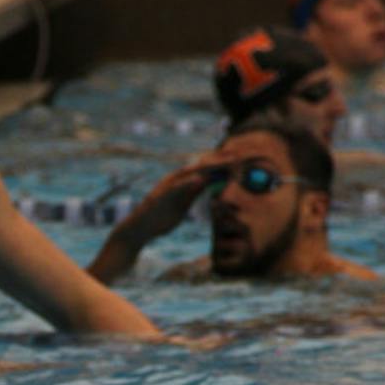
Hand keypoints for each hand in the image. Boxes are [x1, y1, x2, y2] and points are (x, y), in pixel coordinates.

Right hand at [117, 149, 235, 245]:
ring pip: (193, 171)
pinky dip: (189, 182)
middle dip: (225, 158)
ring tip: (230, 160)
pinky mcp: (161, 196)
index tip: (245, 158)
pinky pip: (177, 188)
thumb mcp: (183, 203)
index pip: (209, 168)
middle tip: (245, 154)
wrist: (138, 230)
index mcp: (184, 181)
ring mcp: (169, 186)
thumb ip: (195, 191)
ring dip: (213, 165)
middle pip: (205, 165)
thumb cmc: (160, 217)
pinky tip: (202, 178)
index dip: (227, 162)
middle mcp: (177, 179)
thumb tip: (209, 182)